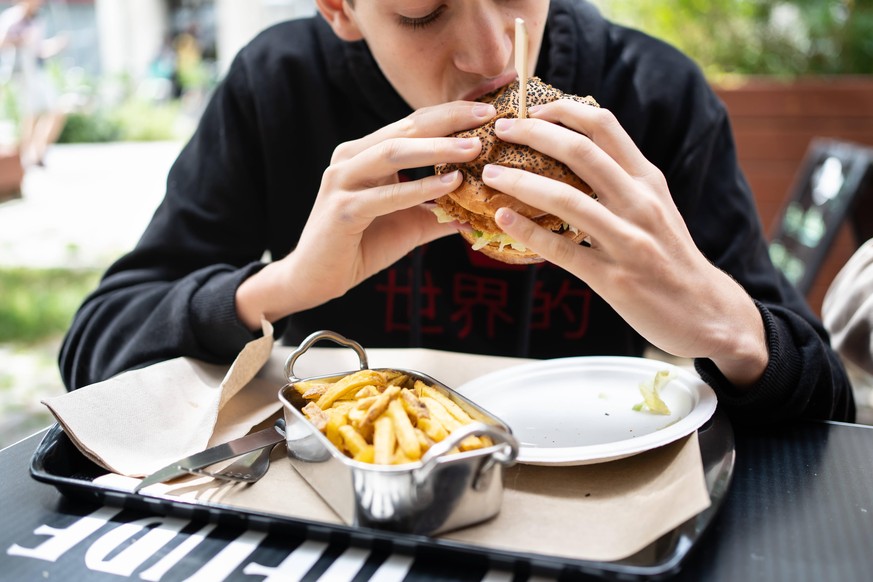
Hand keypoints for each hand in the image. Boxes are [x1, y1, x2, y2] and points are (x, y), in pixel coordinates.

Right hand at [236, 101, 494, 328]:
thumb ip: (440, 212)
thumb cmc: (361, 246)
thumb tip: (479, 212)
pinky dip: (419, 188)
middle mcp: (351, 158)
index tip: (487, 109)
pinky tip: (450, 183)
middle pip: (406, 128)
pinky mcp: (342, 209)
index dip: (450, 114)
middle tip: (487, 115)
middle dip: (449, 119)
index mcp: (366, 153)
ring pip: (393, 152)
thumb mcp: (410, 223)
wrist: (317, 278)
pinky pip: (385, 195)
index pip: (413, 124)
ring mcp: (342, 180)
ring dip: (437, 148)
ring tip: (473, 147)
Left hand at [481, 101, 767, 385]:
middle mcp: (640, 203)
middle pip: (581, 152)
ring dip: (521, 182)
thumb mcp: (656, 206)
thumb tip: (574, 151)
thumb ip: (622, 180)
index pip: (604, 126)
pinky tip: (503, 219)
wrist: (706, 312)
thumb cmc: (671, 255)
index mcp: (648, 180)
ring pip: (567, 199)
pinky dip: (529, 232)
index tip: (532, 108)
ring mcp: (628, 241)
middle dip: (535, 133)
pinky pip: (563, 250)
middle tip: (502, 128)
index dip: (564, 110)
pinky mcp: (614, 279)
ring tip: (489, 174)